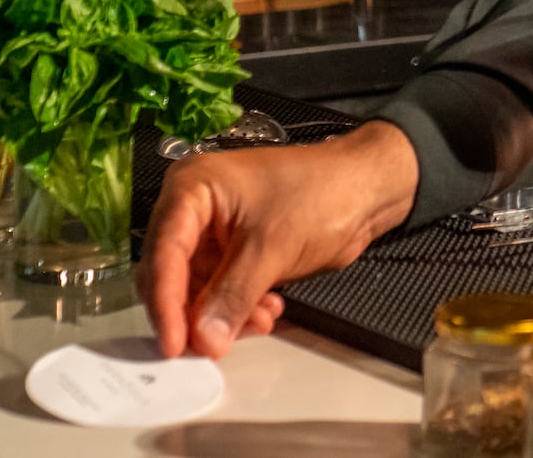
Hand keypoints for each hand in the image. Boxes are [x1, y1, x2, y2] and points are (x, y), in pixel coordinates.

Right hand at [138, 120, 418, 358]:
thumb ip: (232, 296)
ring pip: (198, 288)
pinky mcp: (236, 249)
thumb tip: (204, 338)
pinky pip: (222, 288)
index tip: (175, 343)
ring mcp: (215, 230)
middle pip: (172, 274)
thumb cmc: (325, 191)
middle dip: (195, 312)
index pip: (162, 253)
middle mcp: (195, 208)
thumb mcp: (273, 246)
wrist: (369, 188)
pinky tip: (267, 311)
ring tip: (259, 321)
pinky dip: (240, 306)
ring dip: (223, 313)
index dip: (165, 303)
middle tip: (212, 344)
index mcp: (192, 189)